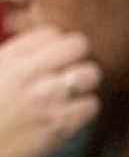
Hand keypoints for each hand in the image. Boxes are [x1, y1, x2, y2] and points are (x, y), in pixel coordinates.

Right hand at [0, 28, 101, 156]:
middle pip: (78, 45)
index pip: (50, 33)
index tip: (55, 56)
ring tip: (73, 92)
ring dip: (85, 83)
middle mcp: (29, 73)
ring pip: (90, 73)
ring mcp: (47, 97)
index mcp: (9, 58)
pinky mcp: (61, 123)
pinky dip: (86, 108)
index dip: (57, 44)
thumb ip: (15, 58)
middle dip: (78, 57)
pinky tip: (72, 113)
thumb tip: (39, 52)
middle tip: (71, 70)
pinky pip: (92, 105)